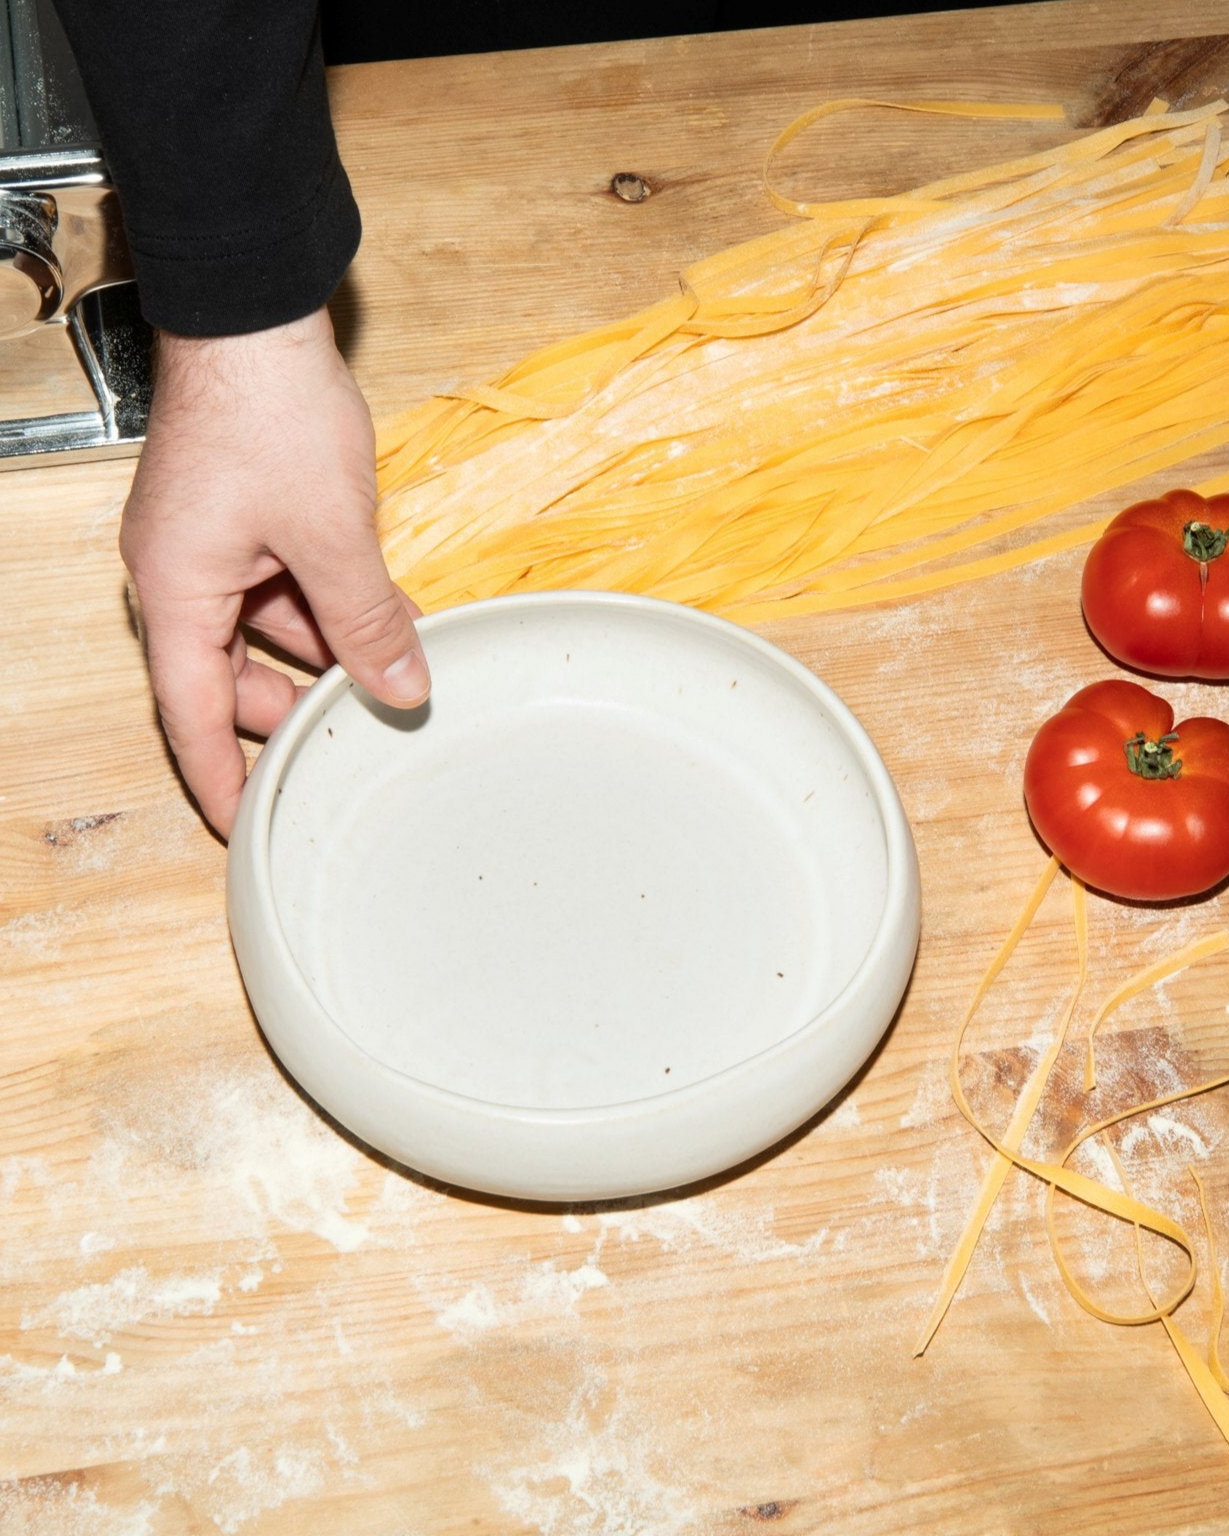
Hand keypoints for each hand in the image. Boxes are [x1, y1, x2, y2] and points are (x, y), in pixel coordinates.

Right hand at [120, 307, 429, 837]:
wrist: (256, 312)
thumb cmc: (269, 412)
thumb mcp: (333, 537)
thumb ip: (367, 620)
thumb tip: (402, 686)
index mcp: (175, 592)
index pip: (193, 715)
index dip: (219, 779)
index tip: (244, 825)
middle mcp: (181, 574)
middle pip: (230, 674)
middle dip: (293, 706)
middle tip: (350, 738)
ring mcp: (210, 541)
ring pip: (266, 627)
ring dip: (324, 650)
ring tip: (388, 676)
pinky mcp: (241, 513)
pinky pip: (281, 581)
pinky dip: (327, 604)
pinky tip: (384, 617)